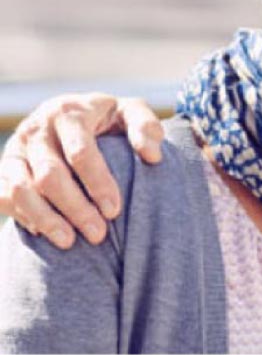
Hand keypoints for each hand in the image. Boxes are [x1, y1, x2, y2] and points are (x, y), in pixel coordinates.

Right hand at [0, 93, 163, 247]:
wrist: (71, 116)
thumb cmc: (109, 119)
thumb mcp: (130, 113)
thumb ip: (146, 128)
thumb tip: (153, 156)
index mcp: (70, 112)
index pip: (81, 152)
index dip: (98, 184)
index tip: (114, 211)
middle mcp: (38, 128)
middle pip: (50, 174)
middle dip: (75, 208)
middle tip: (98, 234)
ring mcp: (16, 148)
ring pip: (20, 188)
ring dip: (45, 218)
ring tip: (69, 242)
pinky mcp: (4, 167)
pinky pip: (3, 195)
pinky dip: (22, 215)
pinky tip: (45, 233)